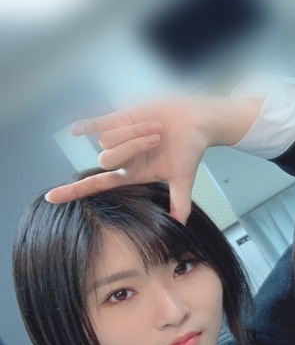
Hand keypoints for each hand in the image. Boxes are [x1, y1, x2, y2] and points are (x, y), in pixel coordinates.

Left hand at [44, 96, 260, 221]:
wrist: (196, 122)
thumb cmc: (190, 150)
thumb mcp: (184, 178)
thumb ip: (179, 202)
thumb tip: (179, 225)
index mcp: (132, 173)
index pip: (96, 185)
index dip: (73, 191)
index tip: (50, 198)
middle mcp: (121, 157)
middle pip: (106, 159)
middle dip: (131, 147)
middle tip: (157, 138)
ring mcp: (118, 137)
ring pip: (107, 140)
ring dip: (133, 132)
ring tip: (155, 127)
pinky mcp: (119, 118)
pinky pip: (96, 123)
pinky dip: (85, 126)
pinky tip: (75, 130)